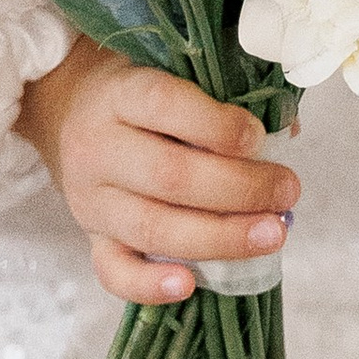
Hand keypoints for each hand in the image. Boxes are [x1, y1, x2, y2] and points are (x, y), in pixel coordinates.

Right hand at [19, 36, 300, 305]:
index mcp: (122, 94)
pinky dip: (150, 285)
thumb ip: (225, 97)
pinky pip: (114, 271)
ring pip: (152, 228)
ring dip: (220, 237)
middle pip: (169, 176)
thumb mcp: (173, 73)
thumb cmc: (141, 95)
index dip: (218, 125)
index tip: (261, 138)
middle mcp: (99, 148)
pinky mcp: (91, 239)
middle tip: (288, 192)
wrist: (70, 113)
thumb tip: (286, 134)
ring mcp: (91, 200)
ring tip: (272, 235)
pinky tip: (191, 285)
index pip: (165, 105)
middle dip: (239, 189)